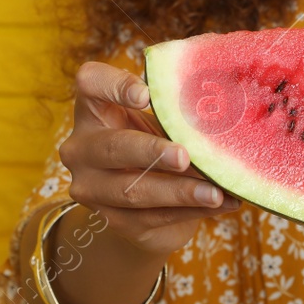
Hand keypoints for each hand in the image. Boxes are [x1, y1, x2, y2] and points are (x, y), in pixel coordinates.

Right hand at [58, 60, 241, 258]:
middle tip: (184, 156)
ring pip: (134, 191)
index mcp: (93, 109)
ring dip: (180, 192)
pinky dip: (190, 211)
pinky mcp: (111, 220)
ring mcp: (91, 188)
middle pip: (113, 147)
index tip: (146, 95)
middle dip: (152, 152)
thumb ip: (177, 114)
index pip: (91, 83)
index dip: (115, 86)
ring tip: (215, 192)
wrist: (142, 199)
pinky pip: (152, 217)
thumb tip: (222, 115)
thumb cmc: (153, 142)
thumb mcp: (160, 121)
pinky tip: (221, 204)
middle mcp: (81, 148)